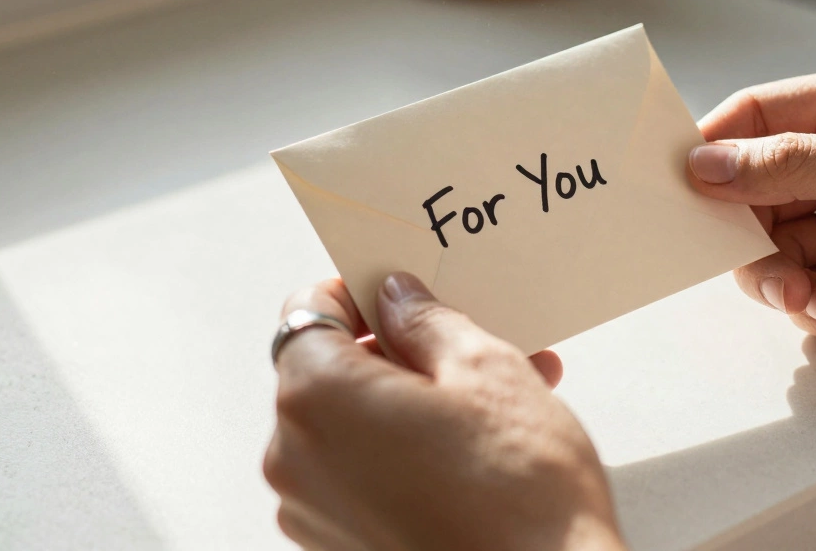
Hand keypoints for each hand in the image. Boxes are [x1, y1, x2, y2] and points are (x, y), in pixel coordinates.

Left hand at [262, 275, 624, 550]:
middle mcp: (295, 458)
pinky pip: (366, 475)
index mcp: (316, 398)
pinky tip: (482, 448)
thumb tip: (396, 297)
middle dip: (404, 351)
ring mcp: (314, 514)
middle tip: (475, 342)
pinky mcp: (342, 549)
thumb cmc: (519, 493)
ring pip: (357, 426)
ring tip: (502, 397)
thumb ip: (426, 320)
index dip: (359, 292)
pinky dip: (409, 452)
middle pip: (334, 372)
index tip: (405, 290)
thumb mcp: (485, 369)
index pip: (309, 311)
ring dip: (417, 402)